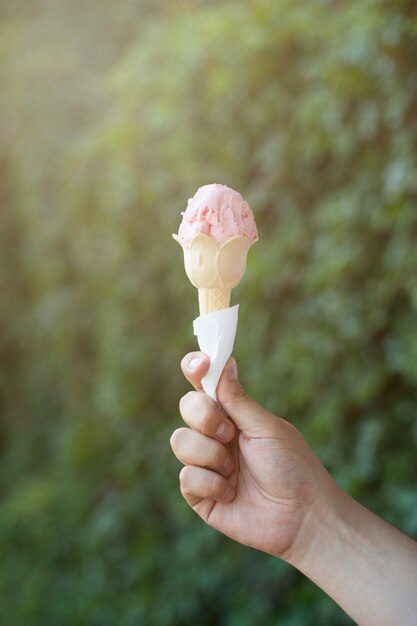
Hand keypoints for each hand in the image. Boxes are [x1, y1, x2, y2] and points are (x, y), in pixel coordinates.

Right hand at [170, 352, 336, 561]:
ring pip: (179, 441)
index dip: (196, 368)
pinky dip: (211, 483)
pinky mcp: (200, 494)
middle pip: (187, 407)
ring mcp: (206, 464)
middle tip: (229, 433)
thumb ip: (238, 400)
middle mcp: (216, 435)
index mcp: (233, 414)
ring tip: (233, 470)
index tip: (201, 364)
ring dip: (209, 454)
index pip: (205, 384)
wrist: (302, 516)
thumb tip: (224, 362)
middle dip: (204, 417)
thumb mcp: (266, 428)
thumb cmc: (293, 467)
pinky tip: (232, 494)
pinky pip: (186, 477)